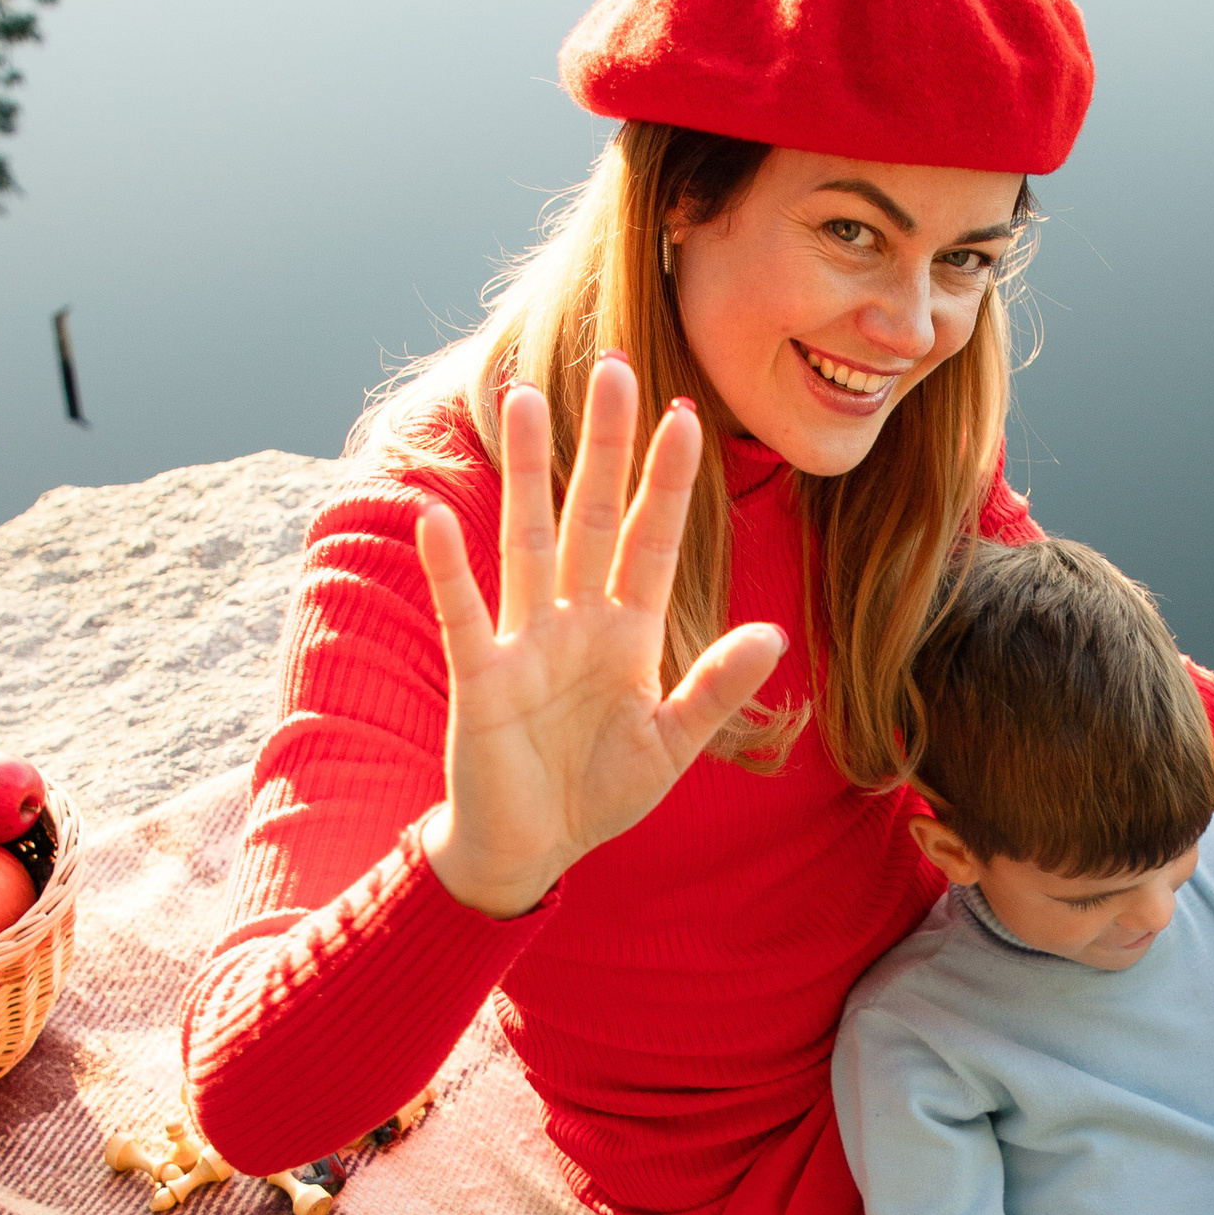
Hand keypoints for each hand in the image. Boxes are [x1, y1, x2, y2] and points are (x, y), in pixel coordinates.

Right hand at [418, 359, 784, 919]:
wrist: (532, 847)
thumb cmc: (600, 790)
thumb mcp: (671, 745)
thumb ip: (716, 689)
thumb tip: (774, 636)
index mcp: (628, 632)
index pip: (652, 540)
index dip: (667, 482)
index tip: (686, 415)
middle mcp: (576, 619)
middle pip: (591, 515)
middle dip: (604, 445)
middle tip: (615, 367)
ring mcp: (524, 641)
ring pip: (528, 540)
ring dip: (529, 473)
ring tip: (527, 398)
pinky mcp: (481, 677)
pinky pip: (466, 612)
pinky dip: (451, 569)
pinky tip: (440, 517)